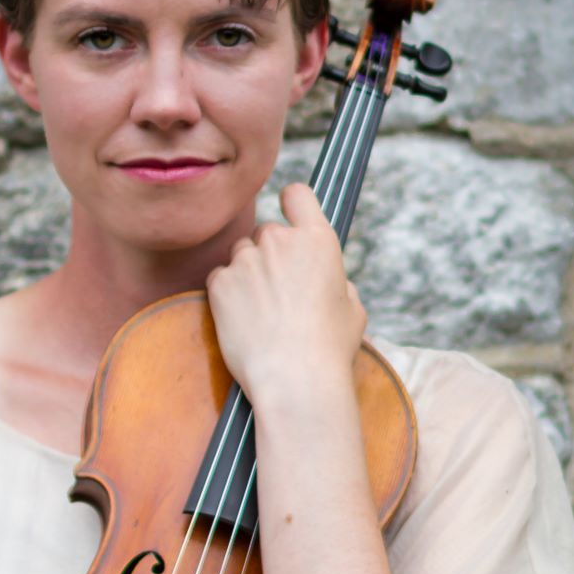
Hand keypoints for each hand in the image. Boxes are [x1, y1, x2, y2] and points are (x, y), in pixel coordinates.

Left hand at [205, 181, 367, 407]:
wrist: (294, 379)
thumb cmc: (329, 348)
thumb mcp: (353, 309)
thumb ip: (338, 281)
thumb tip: (328, 279)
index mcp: (317, 240)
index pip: (297, 195)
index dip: (292, 203)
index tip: (289, 214)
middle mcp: (279, 240)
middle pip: (266, 232)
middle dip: (269, 255)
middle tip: (279, 292)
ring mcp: (246, 260)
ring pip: (241, 255)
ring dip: (248, 274)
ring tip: (262, 312)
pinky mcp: (219, 282)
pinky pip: (220, 278)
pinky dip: (228, 295)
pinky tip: (244, 321)